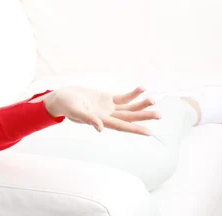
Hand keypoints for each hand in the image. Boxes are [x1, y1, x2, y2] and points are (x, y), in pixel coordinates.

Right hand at [41, 86, 160, 135]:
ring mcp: (108, 108)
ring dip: (141, 104)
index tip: (149, 132)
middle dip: (144, 116)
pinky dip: (133, 94)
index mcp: (101, 120)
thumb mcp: (75, 111)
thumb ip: (88, 119)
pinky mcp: (107, 99)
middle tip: (159, 115)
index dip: (135, 129)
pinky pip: (123, 97)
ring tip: (154, 100)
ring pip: (129, 107)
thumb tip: (100, 128)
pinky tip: (142, 88)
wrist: (61, 97)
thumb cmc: (66, 105)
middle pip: (129, 117)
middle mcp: (107, 116)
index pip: (121, 126)